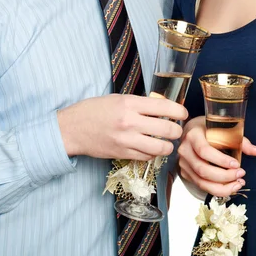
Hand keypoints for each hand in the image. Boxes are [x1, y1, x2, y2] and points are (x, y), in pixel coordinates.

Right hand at [58, 94, 187, 160]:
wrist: (72, 128)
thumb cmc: (93, 110)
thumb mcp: (117, 99)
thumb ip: (138, 104)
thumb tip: (160, 108)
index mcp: (129, 103)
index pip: (163, 106)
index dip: (179, 111)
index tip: (183, 113)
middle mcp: (130, 122)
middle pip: (167, 129)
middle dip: (177, 130)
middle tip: (177, 129)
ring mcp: (126, 140)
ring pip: (160, 147)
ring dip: (168, 146)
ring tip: (168, 142)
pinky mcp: (122, 154)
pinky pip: (147, 156)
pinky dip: (153, 153)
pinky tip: (152, 148)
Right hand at [177, 116, 255, 196]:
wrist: (190, 131)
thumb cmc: (207, 129)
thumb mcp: (222, 128)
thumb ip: (240, 140)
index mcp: (193, 135)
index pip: (204, 150)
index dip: (221, 160)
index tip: (236, 164)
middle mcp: (185, 150)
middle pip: (203, 170)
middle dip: (225, 176)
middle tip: (240, 174)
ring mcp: (184, 163)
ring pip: (201, 182)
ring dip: (222, 187)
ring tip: (238, 183)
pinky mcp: (185, 173)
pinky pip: (201, 186)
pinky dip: (216, 189)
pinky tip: (229, 186)